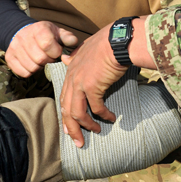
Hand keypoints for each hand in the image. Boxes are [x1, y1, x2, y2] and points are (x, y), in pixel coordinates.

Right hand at [5, 21, 77, 77]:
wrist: (24, 33)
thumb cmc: (46, 35)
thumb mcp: (57, 32)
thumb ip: (67, 37)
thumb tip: (74, 42)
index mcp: (39, 28)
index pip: (47, 44)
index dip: (55, 52)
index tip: (57, 52)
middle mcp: (24, 36)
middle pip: (40, 58)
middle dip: (48, 61)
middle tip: (49, 57)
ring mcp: (15, 47)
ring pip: (31, 67)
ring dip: (40, 67)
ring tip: (41, 60)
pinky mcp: (9, 58)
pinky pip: (23, 73)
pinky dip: (30, 72)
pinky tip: (33, 63)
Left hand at [60, 17, 155, 146]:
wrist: (117, 40)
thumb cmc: (107, 42)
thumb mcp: (85, 47)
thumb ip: (75, 55)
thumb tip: (65, 58)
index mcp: (71, 70)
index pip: (64, 97)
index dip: (66, 113)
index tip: (70, 127)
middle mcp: (72, 77)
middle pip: (66, 109)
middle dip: (72, 128)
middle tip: (78, 141)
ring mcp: (80, 83)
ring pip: (77, 113)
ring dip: (86, 126)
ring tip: (96, 131)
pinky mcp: (92, 87)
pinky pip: (96, 108)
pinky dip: (103, 115)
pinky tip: (111, 118)